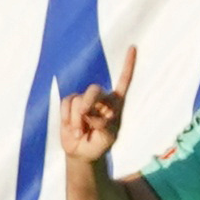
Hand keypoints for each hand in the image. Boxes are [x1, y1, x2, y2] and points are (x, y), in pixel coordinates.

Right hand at [54, 44, 135, 163]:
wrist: (82, 152)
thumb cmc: (100, 144)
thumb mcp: (108, 138)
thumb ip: (103, 124)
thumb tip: (88, 113)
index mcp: (116, 104)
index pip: (124, 81)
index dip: (128, 65)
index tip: (133, 47)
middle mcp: (101, 98)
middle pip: (94, 90)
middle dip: (88, 103)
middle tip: (86, 119)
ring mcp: (84, 100)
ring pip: (78, 100)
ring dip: (78, 119)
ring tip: (82, 131)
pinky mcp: (70, 104)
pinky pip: (66, 104)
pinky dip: (68, 117)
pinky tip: (73, 128)